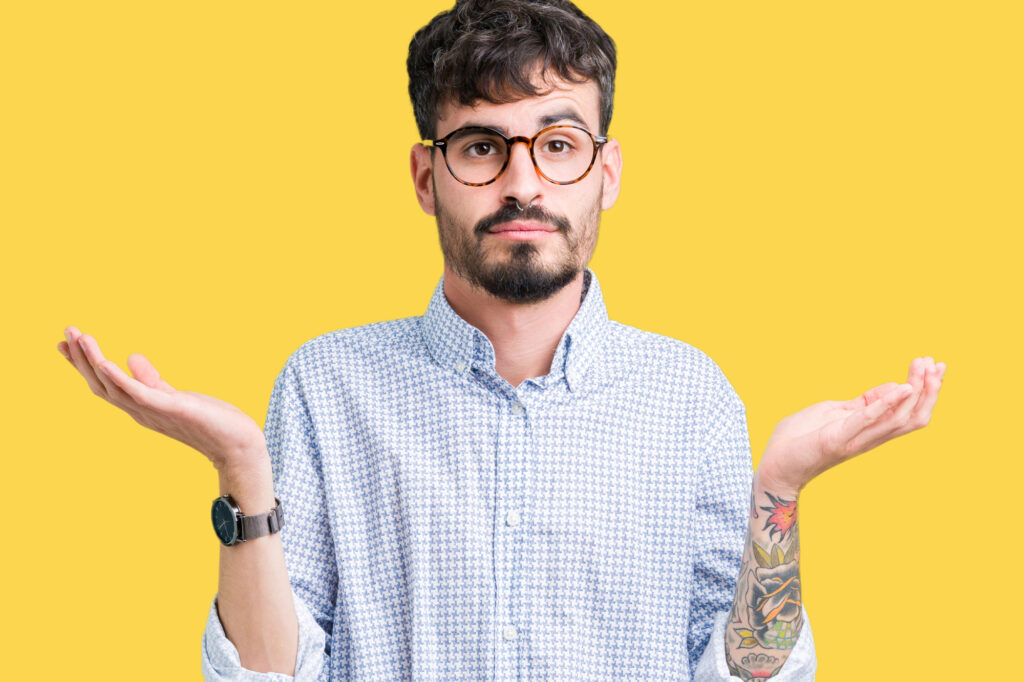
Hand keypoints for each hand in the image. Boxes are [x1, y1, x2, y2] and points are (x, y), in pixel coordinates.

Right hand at [57, 326, 266, 470]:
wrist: (237, 445)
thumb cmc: (209, 422)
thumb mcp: (175, 396)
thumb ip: (152, 379)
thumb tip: (131, 356)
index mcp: (142, 407)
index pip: (105, 384)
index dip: (85, 364)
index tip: (67, 342)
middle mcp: (141, 412)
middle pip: (100, 385)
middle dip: (81, 360)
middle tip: (66, 331)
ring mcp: (154, 412)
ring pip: (113, 387)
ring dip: (93, 362)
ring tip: (80, 337)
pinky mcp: (170, 409)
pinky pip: (138, 394)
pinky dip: (120, 378)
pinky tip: (106, 362)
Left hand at [756, 356, 945, 496]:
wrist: (774, 464)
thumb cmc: (801, 438)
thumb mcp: (835, 411)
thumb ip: (864, 402)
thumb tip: (894, 387)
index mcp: (868, 430)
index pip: (907, 410)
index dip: (924, 388)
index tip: (933, 363)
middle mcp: (868, 438)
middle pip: (912, 417)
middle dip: (929, 390)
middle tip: (938, 364)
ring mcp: (854, 440)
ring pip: (898, 420)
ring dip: (915, 392)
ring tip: (924, 368)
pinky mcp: (836, 439)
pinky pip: (866, 421)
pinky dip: (886, 404)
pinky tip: (901, 387)